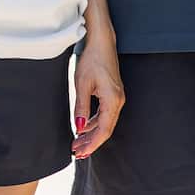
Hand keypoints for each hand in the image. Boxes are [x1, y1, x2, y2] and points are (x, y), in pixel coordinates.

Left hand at [72, 30, 124, 158]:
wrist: (102, 42)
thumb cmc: (92, 60)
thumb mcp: (82, 84)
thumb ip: (81, 107)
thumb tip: (79, 128)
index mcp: (112, 100)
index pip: (103, 130)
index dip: (92, 144)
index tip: (80, 153)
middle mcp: (118, 101)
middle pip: (105, 129)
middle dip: (91, 142)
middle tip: (76, 152)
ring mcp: (117, 98)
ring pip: (105, 123)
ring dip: (91, 134)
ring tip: (77, 143)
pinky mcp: (112, 94)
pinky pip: (104, 114)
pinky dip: (94, 123)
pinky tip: (83, 128)